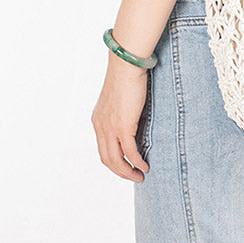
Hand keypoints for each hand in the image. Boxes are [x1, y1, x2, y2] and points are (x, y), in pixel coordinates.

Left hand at [91, 52, 151, 181]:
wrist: (126, 66)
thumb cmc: (126, 77)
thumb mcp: (121, 100)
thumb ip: (123, 114)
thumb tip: (135, 123)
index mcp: (98, 120)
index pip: (103, 150)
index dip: (115, 162)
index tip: (127, 167)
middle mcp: (101, 126)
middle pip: (107, 159)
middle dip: (121, 172)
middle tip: (135, 177)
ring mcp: (110, 127)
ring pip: (116, 160)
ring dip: (128, 172)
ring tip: (141, 175)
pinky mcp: (122, 126)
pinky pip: (130, 152)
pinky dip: (137, 162)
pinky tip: (145, 165)